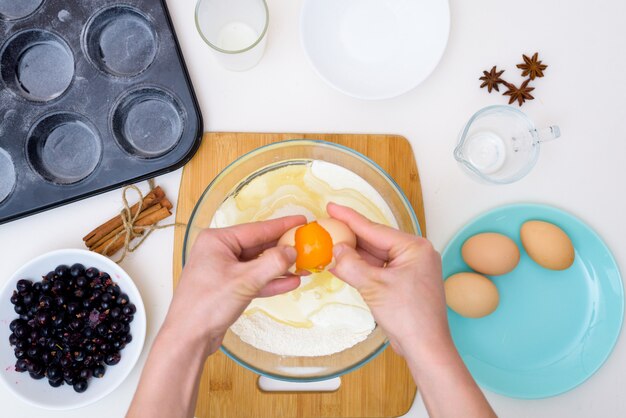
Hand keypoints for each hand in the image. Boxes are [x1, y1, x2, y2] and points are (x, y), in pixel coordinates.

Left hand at [162, 215, 305, 354]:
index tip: (302, 221)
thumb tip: (292, 251)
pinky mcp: (228, 287)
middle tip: (307, 245)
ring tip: (304, 266)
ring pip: (258, 264)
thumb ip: (272, 264)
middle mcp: (219, 251)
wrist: (189, 338)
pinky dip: (271, 281)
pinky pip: (254, 279)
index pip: (256, 229)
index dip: (282, 226)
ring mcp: (223, 270)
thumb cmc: (207, 305)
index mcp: (217, 241)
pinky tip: (291, 282)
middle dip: (283, 249)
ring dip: (280, 267)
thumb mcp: (245, 281)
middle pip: (259, 246)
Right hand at [327, 203, 448, 356]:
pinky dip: (360, 268)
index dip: (350, 218)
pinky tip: (341, 264)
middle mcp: (414, 254)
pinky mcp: (404, 283)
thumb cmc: (409, 316)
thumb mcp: (374, 286)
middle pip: (375, 240)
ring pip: (375, 256)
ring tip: (329, 244)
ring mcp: (410, 269)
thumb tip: (335, 250)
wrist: (426, 347)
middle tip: (327, 225)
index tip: (332, 207)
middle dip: (350, 236)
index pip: (375, 229)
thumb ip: (351, 264)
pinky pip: (378, 269)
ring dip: (353, 254)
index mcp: (414, 247)